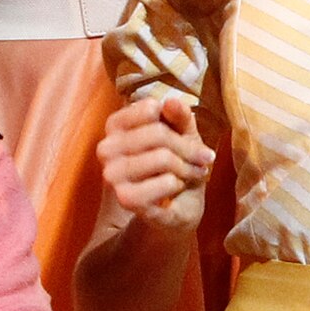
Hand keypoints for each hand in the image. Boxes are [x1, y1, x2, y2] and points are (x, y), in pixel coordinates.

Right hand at [98, 95, 213, 234]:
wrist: (172, 209)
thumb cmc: (174, 166)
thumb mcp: (182, 135)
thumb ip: (179, 116)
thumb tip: (172, 101)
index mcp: (116, 125)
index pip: (149, 108)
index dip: (176, 121)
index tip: (187, 135)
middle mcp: (107, 148)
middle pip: (159, 134)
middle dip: (188, 148)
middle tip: (202, 160)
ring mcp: (113, 175)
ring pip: (162, 158)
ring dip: (186, 168)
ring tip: (191, 174)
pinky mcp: (125, 199)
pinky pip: (165, 183)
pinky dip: (178, 184)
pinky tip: (174, 188)